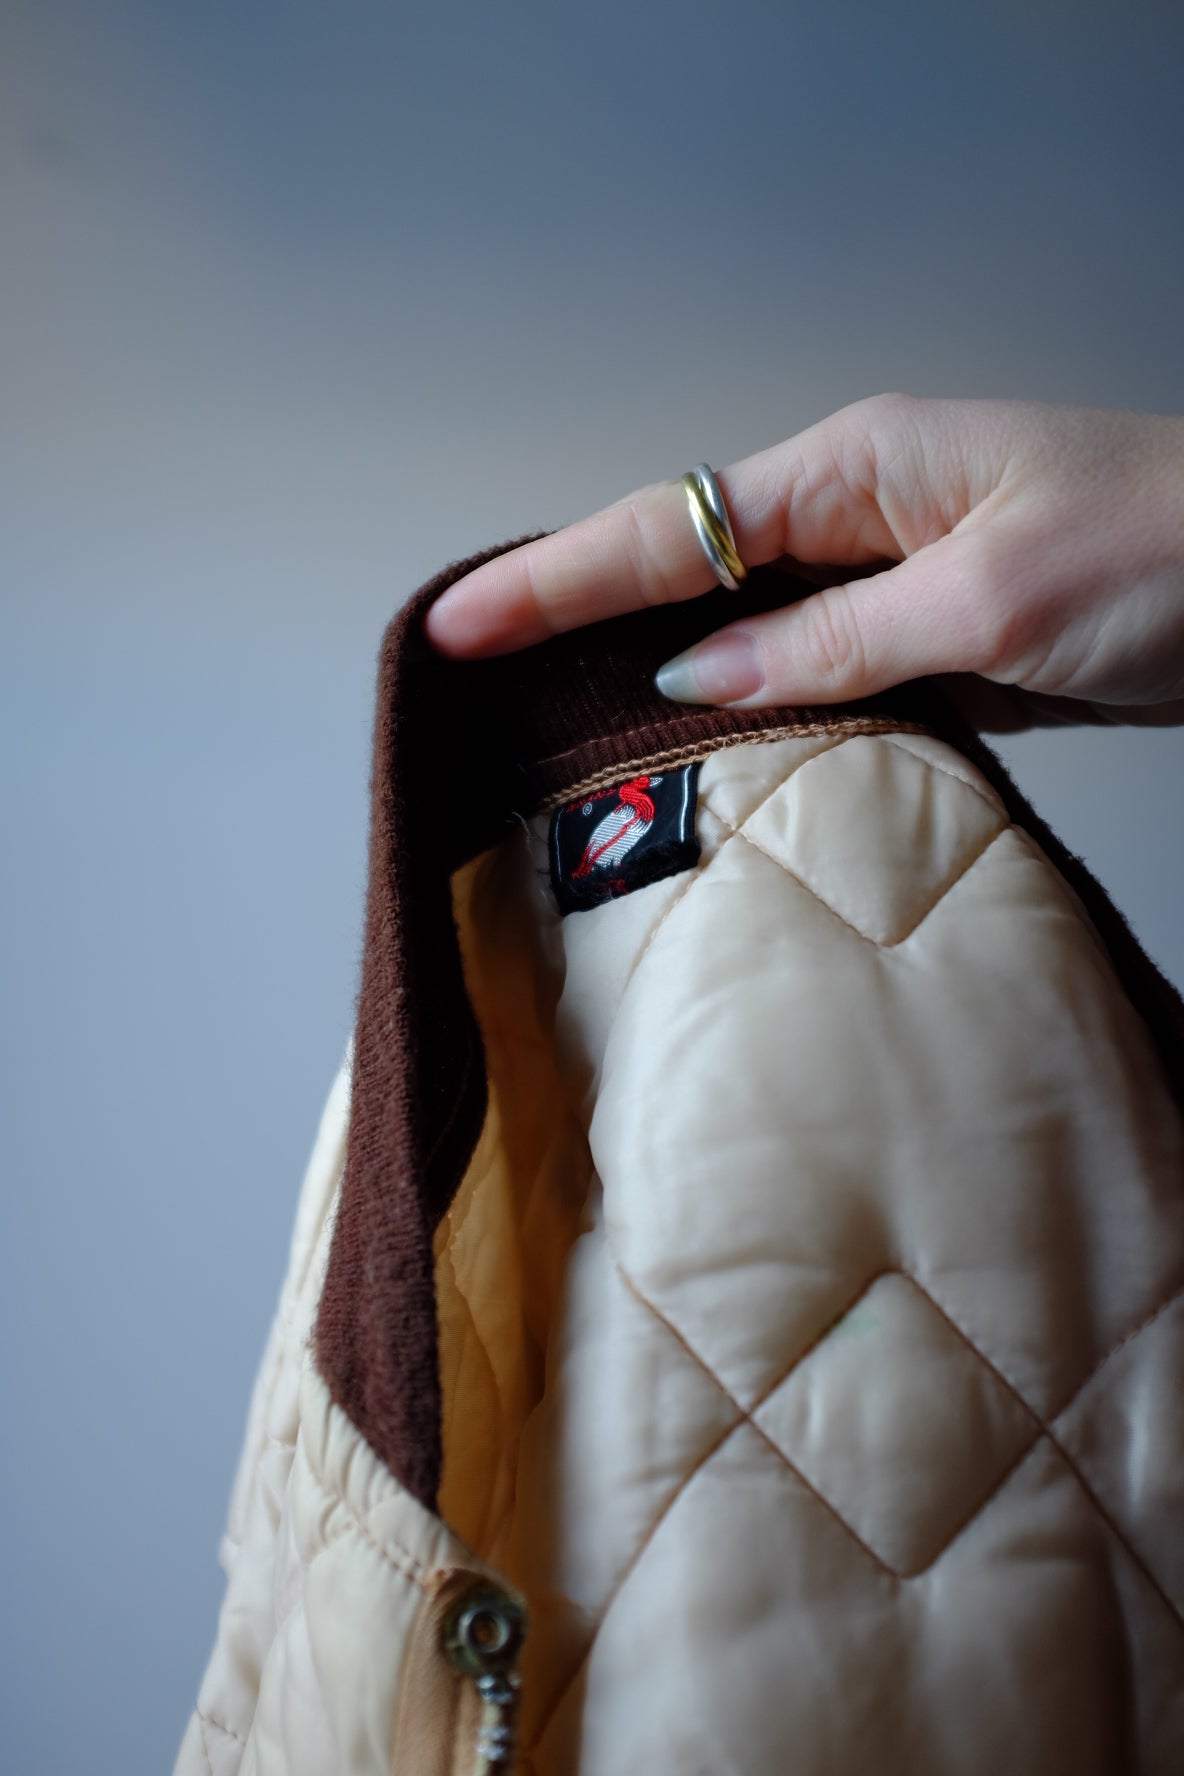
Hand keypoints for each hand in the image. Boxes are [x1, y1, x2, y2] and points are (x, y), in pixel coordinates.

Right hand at [424, 396, 1183, 719]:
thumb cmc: (1170, 548)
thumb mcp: (991, 598)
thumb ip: (836, 638)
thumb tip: (693, 671)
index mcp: (859, 469)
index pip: (670, 529)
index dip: (554, 580)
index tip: (459, 624)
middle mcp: (859, 516)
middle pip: (683, 568)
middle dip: (573, 612)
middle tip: (468, 669)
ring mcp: (890, 579)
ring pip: (739, 629)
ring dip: (652, 670)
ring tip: (548, 720)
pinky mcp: (928, 641)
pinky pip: (807, 674)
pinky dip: (747, 711)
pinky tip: (699, 748)